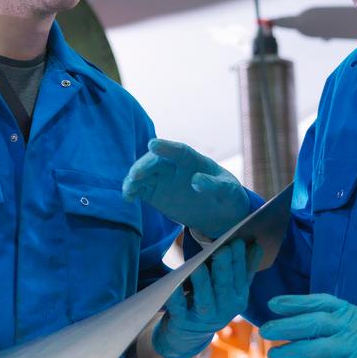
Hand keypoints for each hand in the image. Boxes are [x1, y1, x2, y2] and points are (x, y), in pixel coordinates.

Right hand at [122, 139, 251, 239]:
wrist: (219, 213)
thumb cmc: (226, 195)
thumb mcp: (228, 190)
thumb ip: (213, 185)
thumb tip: (196, 181)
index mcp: (193, 160)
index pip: (178, 150)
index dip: (165, 147)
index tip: (153, 144)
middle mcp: (174, 166)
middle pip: (155, 161)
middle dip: (144, 165)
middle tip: (136, 174)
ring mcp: (162, 179)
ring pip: (144, 173)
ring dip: (134, 178)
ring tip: (129, 188)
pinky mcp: (154, 193)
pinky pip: (139, 188)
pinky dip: (131, 191)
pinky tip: (128, 197)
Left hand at [152, 238, 260, 357]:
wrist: (189, 336)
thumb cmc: (213, 303)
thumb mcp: (232, 290)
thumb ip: (244, 269)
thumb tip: (256, 244)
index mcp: (238, 298)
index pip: (240, 277)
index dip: (239, 260)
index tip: (236, 241)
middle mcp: (224, 309)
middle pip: (224, 287)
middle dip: (224, 268)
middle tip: (222, 249)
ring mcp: (203, 317)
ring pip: (204, 299)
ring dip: (202, 283)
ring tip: (200, 266)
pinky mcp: (183, 321)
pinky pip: (179, 308)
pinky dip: (176, 297)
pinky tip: (173, 285)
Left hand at [261, 294, 356, 357]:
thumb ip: (347, 324)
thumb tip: (315, 327)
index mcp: (356, 314)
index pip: (320, 302)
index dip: (295, 302)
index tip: (273, 304)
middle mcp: (353, 328)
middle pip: (312, 322)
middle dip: (285, 324)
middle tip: (265, 330)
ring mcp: (356, 350)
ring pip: (315, 346)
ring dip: (291, 350)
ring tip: (273, 354)